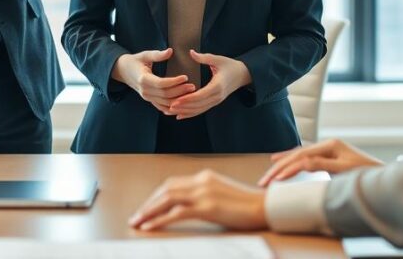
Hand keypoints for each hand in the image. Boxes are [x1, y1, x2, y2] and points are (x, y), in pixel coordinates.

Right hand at [111, 48, 195, 114]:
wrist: (122, 71)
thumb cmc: (135, 61)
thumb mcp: (145, 55)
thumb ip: (157, 54)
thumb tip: (170, 51)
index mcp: (143, 79)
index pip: (161, 83)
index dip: (174, 82)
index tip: (185, 77)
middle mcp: (144, 91)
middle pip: (165, 95)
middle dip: (180, 91)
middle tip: (192, 86)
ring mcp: (146, 97)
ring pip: (164, 103)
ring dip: (178, 100)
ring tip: (190, 94)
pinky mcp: (149, 100)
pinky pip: (161, 107)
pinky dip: (172, 107)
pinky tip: (182, 104)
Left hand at [129, 170, 266, 231]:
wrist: (266, 207)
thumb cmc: (248, 205)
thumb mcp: (223, 195)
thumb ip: (205, 196)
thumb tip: (189, 207)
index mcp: (205, 177)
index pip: (172, 184)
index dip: (156, 196)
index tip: (146, 207)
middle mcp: (202, 181)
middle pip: (166, 190)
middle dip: (148, 203)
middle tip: (136, 216)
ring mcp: (204, 193)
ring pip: (167, 199)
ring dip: (149, 211)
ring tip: (137, 222)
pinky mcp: (208, 207)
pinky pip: (176, 213)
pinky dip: (160, 219)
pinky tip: (150, 226)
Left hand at [166, 50, 251, 119]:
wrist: (243, 75)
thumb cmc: (230, 65)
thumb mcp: (218, 59)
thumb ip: (204, 57)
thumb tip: (191, 52)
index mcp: (217, 86)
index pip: (200, 96)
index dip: (187, 99)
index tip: (175, 101)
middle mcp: (217, 96)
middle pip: (198, 105)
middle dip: (183, 107)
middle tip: (168, 107)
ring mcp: (216, 101)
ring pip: (199, 110)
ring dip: (185, 112)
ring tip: (170, 112)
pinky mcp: (215, 102)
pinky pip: (202, 110)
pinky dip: (191, 113)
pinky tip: (180, 115)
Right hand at [258, 139, 384, 186]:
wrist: (383, 175)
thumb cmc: (367, 174)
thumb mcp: (344, 170)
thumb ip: (322, 165)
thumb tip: (302, 163)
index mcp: (330, 146)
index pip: (301, 157)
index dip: (286, 168)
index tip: (275, 180)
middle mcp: (327, 145)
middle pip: (297, 155)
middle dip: (279, 168)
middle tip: (264, 181)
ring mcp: (328, 149)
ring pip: (298, 155)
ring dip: (282, 165)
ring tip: (269, 172)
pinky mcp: (329, 156)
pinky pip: (304, 158)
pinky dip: (292, 161)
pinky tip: (283, 162)